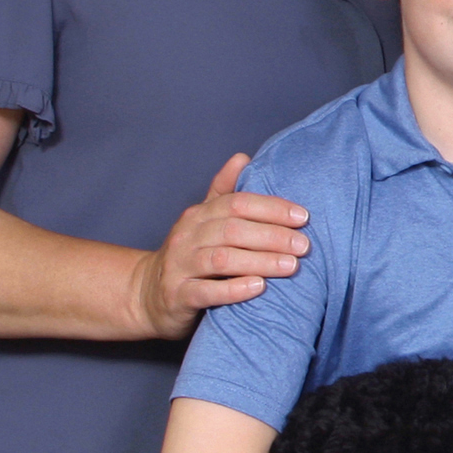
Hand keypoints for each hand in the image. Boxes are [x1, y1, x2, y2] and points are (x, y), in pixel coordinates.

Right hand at [129, 154, 310, 338]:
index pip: (237, 203)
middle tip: (304, 245)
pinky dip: (234, 289)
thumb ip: (223, 191)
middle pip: (232, 229)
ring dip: (260, 261)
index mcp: (199, 214)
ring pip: (222, 259)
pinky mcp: (177, 296)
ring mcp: (179, 266)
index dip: (271, 208)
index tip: (303, 217)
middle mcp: (187, 236)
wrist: (149, 295)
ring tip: (291, 265)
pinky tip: (259, 287)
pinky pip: (205, 291)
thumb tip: (242, 156)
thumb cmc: (189, 254)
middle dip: (272, 235)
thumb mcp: (204, 221)